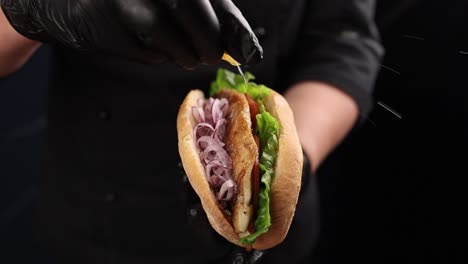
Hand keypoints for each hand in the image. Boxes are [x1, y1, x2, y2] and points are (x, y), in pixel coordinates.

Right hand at [0, 0, 262, 67]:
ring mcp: (126, 0)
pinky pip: (148, 52)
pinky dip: (159, 57)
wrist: (84, 6)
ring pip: (169, 36)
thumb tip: (245, 49)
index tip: (249, 54)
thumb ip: (214, 16)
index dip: (233, 28)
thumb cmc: (142, 4)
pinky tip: (154, 49)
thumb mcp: (179, 1)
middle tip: (212, 58)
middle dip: (209, 44)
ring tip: (187, 56)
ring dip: (186, 55)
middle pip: (191, 10)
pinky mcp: (109, 24)